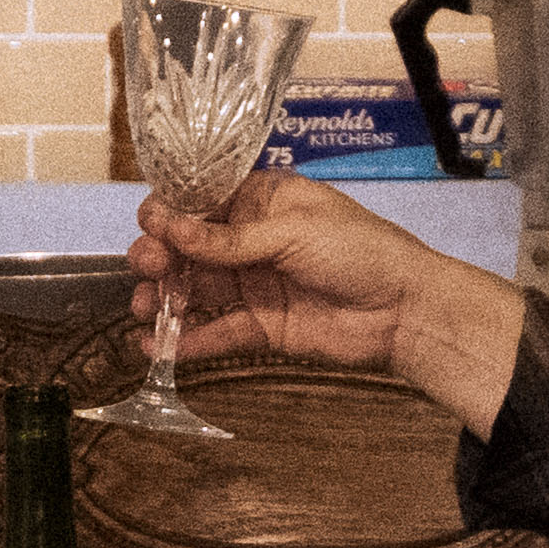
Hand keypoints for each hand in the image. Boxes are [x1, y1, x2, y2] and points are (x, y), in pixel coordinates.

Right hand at [133, 176, 535, 435]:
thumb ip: (229, 239)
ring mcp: (253, 285)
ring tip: (143, 308)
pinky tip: (155, 346)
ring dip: (164, 298)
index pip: (201, 201)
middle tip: (149, 266)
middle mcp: (250, 241)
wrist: (405, 310)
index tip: (152, 224)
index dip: (170, 211)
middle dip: (160, 255)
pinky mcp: (260, 327)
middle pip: (189, 247)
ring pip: (196, 290)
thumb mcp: (293, 233)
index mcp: (262, 201)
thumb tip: (171, 227)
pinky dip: (186, 340)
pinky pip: (216, 332)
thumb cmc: (362, 251)